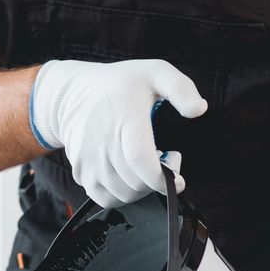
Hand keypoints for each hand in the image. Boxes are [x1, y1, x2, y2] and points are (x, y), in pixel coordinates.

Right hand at [28, 59, 206, 206]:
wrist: (71, 94)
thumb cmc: (118, 84)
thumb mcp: (154, 72)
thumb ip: (181, 88)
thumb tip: (199, 110)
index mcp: (124, 117)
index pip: (140, 160)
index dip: (162, 178)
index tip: (178, 179)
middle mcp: (102, 141)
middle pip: (137, 183)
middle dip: (159, 179)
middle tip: (165, 156)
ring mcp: (89, 160)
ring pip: (124, 194)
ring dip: (142, 186)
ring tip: (145, 162)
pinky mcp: (81, 172)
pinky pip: (107, 198)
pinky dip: (123, 193)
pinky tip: (128, 173)